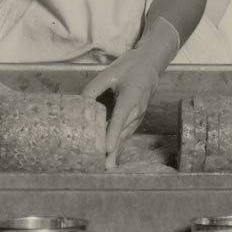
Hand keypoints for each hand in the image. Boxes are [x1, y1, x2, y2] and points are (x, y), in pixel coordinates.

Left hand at [82, 18, 178, 168]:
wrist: (150, 65)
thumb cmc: (130, 67)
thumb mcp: (109, 73)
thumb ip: (94, 88)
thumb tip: (81, 106)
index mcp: (131, 96)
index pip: (120, 116)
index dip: (113, 133)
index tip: (108, 147)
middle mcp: (137, 109)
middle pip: (122, 131)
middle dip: (112, 148)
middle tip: (102, 165)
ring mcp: (138, 115)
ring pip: (125, 135)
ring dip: (116, 151)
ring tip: (106, 166)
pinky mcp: (136, 119)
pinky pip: (126, 133)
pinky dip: (119, 145)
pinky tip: (111, 157)